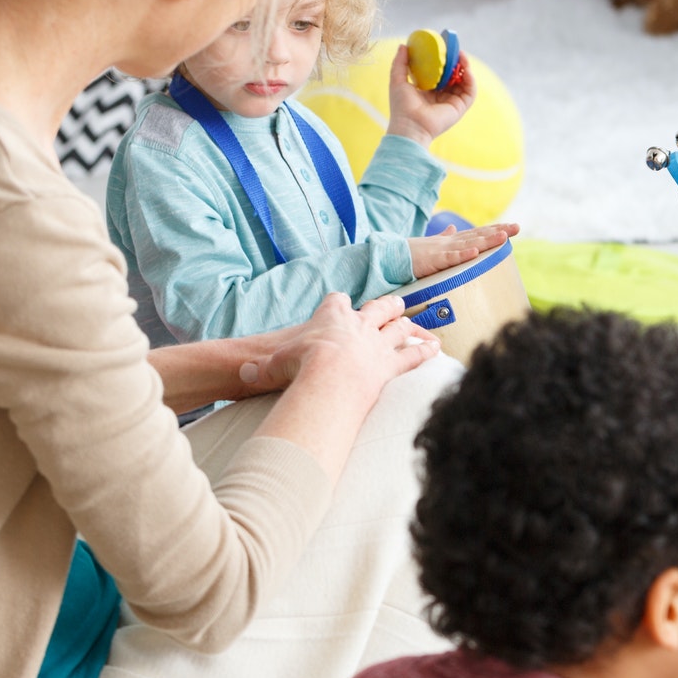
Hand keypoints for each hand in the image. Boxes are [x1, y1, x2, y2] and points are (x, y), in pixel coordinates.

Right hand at [238, 293, 437, 400]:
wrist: (327, 376)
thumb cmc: (298, 367)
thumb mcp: (272, 364)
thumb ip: (259, 368)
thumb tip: (240, 375)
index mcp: (331, 316)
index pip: (337, 301)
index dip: (339, 302)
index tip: (341, 302)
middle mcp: (359, 324)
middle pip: (378, 307)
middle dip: (387, 304)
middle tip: (396, 302)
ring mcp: (378, 343)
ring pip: (400, 327)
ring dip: (409, 324)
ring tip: (417, 321)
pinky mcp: (391, 364)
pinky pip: (413, 355)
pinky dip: (425, 350)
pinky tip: (436, 347)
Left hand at [385, 43, 475, 146]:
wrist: (409, 125)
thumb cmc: (401, 106)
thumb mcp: (397, 79)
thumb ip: (400, 63)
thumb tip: (404, 45)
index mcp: (428, 90)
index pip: (439, 72)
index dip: (443, 60)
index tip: (443, 48)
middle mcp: (442, 96)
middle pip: (453, 75)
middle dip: (456, 61)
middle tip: (455, 49)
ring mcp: (452, 102)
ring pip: (464, 82)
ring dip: (465, 67)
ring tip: (462, 56)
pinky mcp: (459, 108)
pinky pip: (470, 92)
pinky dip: (470, 80)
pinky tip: (466, 70)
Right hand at [409, 222, 517, 278]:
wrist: (393, 256)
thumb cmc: (414, 253)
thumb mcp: (433, 245)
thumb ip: (445, 237)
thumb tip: (452, 227)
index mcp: (452, 240)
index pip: (478, 233)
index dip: (495, 229)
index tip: (512, 227)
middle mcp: (451, 242)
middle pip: (479, 235)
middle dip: (499, 232)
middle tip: (517, 227)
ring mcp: (443, 249)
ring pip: (469, 244)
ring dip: (487, 240)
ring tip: (504, 237)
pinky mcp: (434, 260)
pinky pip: (450, 258)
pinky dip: (462, 254)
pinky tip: (475, 251)